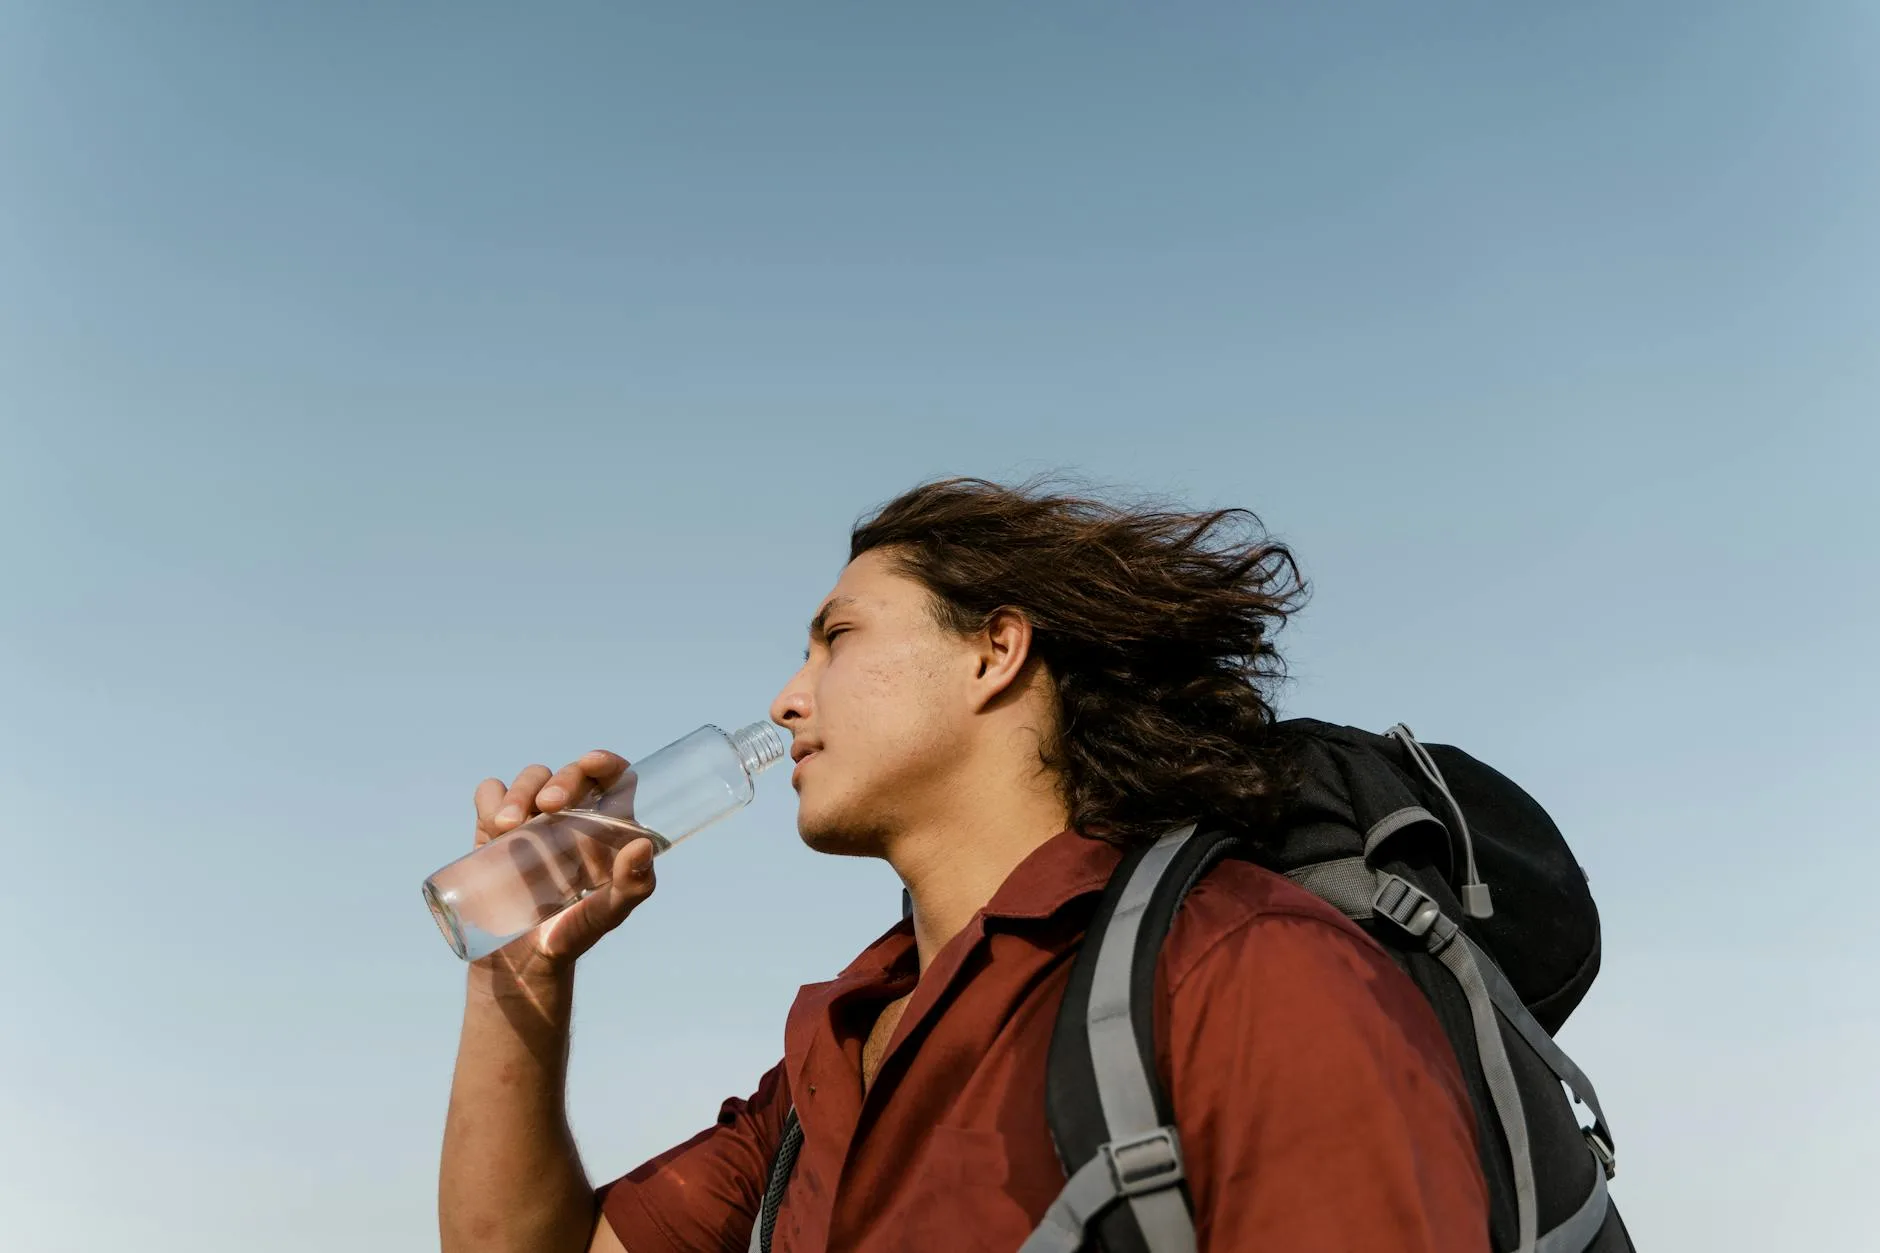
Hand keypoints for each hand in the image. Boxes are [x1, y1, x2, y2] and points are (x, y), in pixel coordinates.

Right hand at [470, 750, 656, 982]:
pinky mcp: (494, 830)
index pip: (612, 777)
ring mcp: (532, 820)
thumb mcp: (608, 914)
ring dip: (520, 790)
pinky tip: (493, 825)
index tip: (592, 763)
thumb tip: (643, 845)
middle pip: (569, 773)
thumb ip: (634, 886)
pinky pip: (490, 794)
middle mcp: (571, 816)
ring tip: (508, 826)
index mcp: (605, 826)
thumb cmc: (574, 934)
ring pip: (529, 778)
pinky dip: (491, 798)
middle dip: (559, 778)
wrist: (522, 961)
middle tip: (550, 805)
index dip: (606, 762)